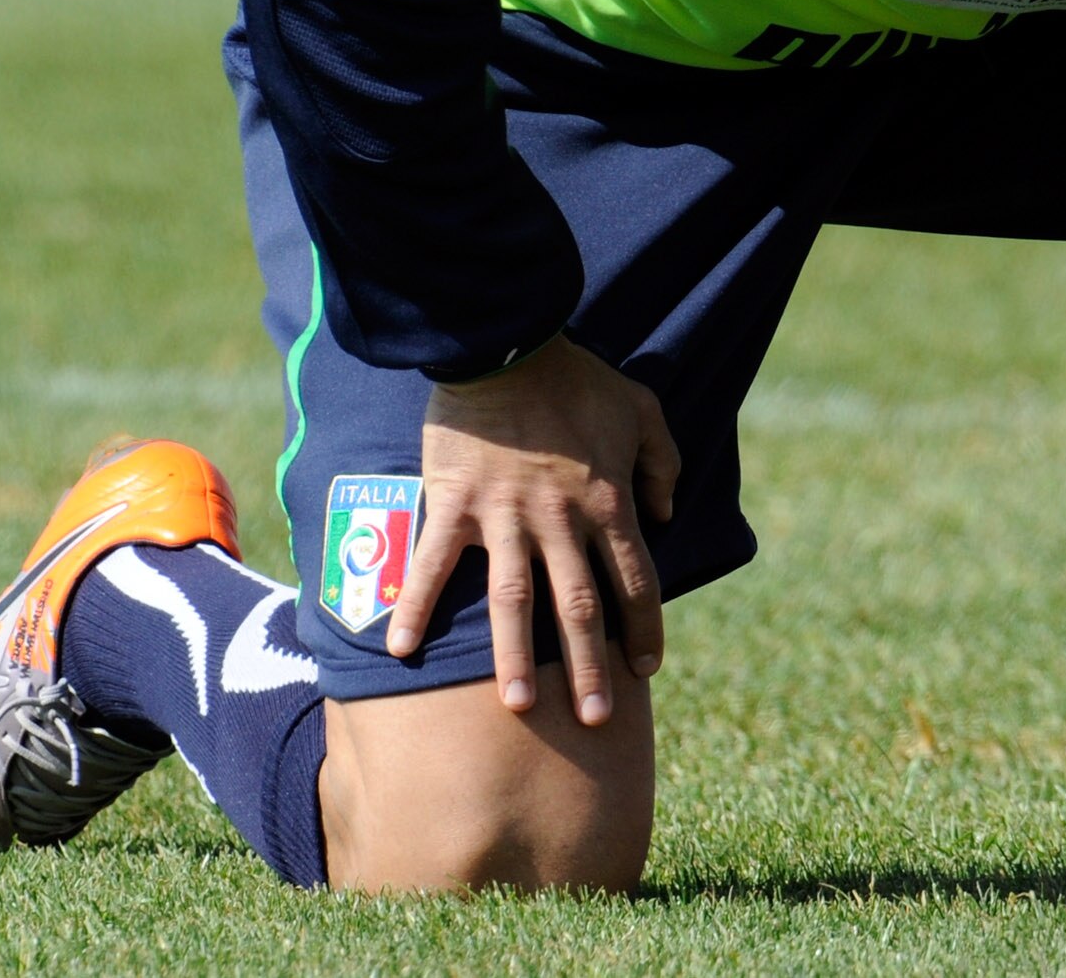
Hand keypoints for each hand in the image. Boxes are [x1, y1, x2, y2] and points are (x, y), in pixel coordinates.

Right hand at [383, 337, 680, 726]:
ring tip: (517, 708)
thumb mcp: (641, 407)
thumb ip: (662, 462)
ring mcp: (504, 516)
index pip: (634, 580)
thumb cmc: (576, 376)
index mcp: (606, 501)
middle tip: (595, 720)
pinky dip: (414, 607)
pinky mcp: (454, 504)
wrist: (506, 343)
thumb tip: (665, 513)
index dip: (642, 628)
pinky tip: (400, 650)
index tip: (644, 670)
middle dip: (589, 666)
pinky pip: (432, 564)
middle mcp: (559, 519)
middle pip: (579, 606)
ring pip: (513, 600)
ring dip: (516, 657)